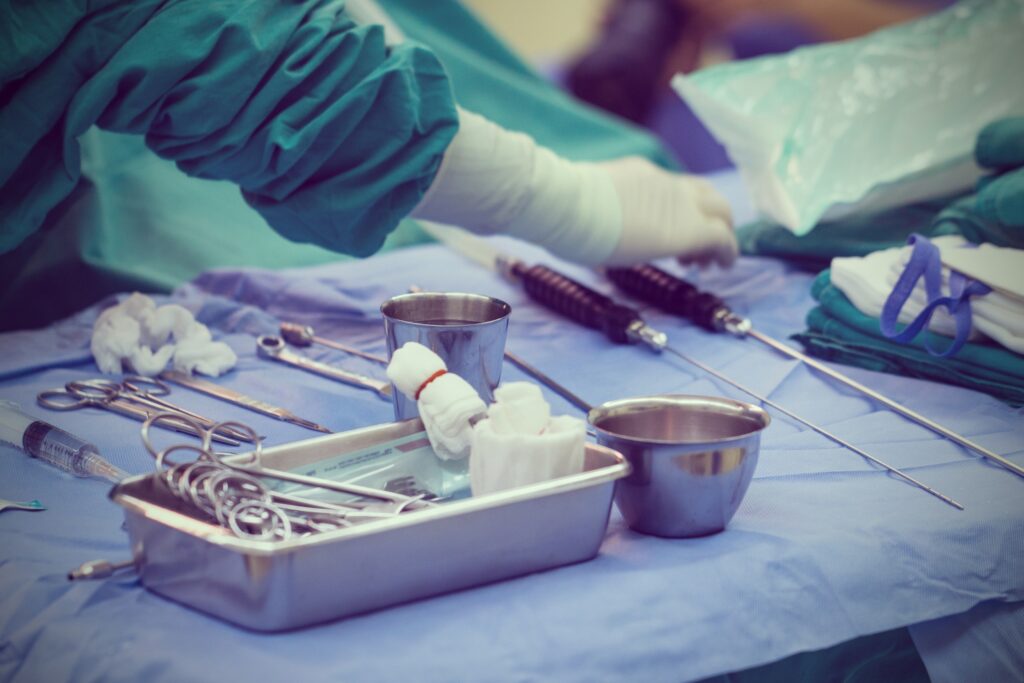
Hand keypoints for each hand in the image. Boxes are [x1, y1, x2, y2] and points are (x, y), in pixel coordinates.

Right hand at [413, 109, 735, 266]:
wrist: (558, 201)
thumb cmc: (550, 203)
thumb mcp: (567, 201)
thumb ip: (573, 206)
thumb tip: (538, 212)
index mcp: (637, 175)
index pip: (672, 186)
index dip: (682, 208)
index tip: (675, 232)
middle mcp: (662, 183)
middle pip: (707, 194)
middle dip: (711, 219)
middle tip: (699, 252)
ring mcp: (676, 203)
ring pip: (721, 214)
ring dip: (719, 238)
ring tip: (709, 265)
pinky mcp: (684, 228)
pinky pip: (721, 240)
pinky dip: (725, 254)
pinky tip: (719, 269)